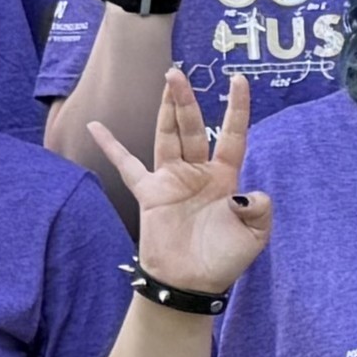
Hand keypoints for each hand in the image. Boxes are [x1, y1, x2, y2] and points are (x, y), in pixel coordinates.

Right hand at [87, 68, 272, 298]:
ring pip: (167, 136)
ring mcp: (171, 180)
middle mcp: (197, 172)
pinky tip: (97, 126)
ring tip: (165, 80)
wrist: (190, 284)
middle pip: (192, 127)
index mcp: (225, 177)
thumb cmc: (224, 260)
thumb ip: (259, 211)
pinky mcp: (150, 193)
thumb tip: (247, 194)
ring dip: (166, 110)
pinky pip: (127, 166)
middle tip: (179, 72)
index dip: (237, 109)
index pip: (232, 135)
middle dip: (186, 100)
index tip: (239, 80)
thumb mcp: (254, 236)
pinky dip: (112, 147)